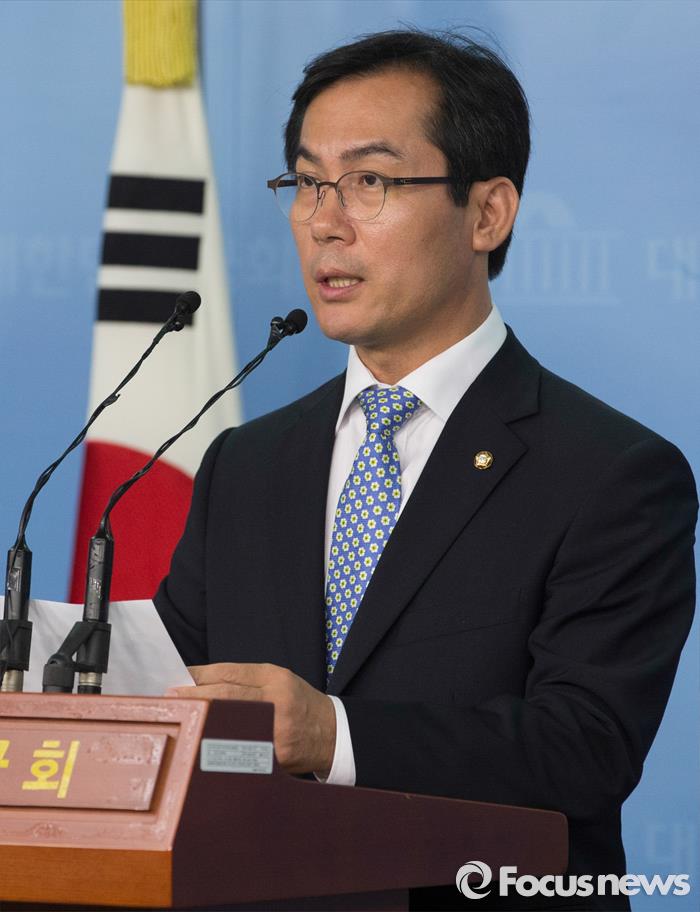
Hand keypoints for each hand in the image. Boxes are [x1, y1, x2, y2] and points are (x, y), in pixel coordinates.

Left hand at [167, 662, 336, 776]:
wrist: (331, 734)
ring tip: (184, 717)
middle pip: (227, 694)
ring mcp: (275, 729)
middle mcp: (276, 700)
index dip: (202, 674)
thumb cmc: (299, 703)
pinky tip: (202, 743)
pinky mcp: (274, 755)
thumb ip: (244, 679)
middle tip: (173, 696)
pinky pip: (241, 748)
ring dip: (202, 719)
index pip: (232, 672)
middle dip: (196, 694)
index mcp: (275, 678)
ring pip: (231, 721)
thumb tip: (201, 680)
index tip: (181, 677)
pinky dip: (219, 745)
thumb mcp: (278, 680)